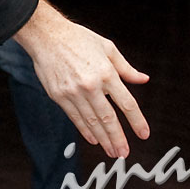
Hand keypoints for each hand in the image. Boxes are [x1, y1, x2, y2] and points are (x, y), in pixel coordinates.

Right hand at [12, 0, 149, 157]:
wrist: (46, 35)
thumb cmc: (78, 38)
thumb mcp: (107, 47)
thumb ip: (126, 68)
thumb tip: (143, 79)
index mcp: (106, 72)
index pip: (127, 103)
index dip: (137, 121)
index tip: (144, 134)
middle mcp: (90, 85)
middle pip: (109, 118)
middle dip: (118, 138)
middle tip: (124, 153)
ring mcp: (73, 92)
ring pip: (91, 122)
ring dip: (103, 139)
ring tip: (112, 151)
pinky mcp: (59, 95)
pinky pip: (75, 117)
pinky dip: (85, 130)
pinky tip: (93, 139)